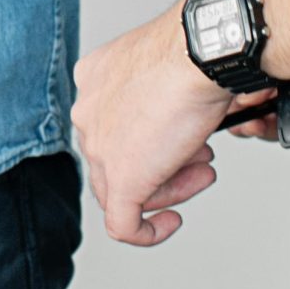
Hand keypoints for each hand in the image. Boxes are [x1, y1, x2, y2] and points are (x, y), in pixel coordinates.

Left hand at [72, 5, 244, 246]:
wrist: (197, 57)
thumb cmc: (191, 56)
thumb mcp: (165, 72)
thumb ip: (157, 98)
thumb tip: (177, 121)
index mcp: (94, 81)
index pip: (113, 129)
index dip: (154, 139)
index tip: (184, 141)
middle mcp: (88, 111)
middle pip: (118, 158)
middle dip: (164, 163)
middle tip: (198, 160)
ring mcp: (99, 146)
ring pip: (121, 190)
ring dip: (169, 188)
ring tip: (202, 172)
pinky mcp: (120, 178)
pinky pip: (123, 225)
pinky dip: (147, 232)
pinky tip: (171, 222)